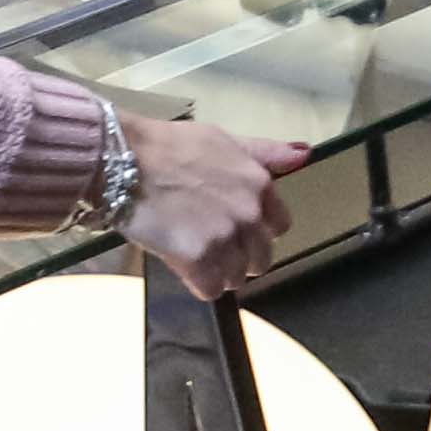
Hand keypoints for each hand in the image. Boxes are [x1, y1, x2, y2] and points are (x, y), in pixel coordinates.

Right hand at [122, 113, 300, 297]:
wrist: (125, 160)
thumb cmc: (170, 146)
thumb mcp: (224, 141)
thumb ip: (265, 153)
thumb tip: (305, 154)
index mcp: (259, 185)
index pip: (280, 226)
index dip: (258, 230)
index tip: (236, 227)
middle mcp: (249, 214)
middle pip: (261, 258)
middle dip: (241, 256)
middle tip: (211, 244)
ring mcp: (224, 238)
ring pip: (237, 277)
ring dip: (219, 272)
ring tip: (194, 254)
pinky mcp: (198, 260)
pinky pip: (211, 290)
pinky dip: (199, 284)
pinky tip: (184, 267)